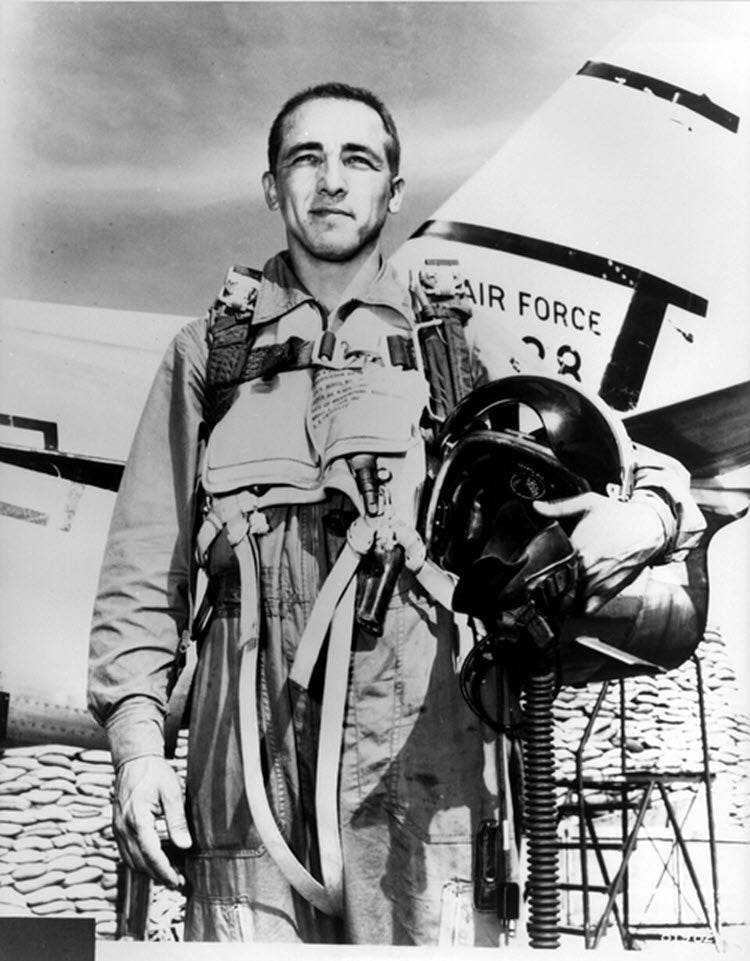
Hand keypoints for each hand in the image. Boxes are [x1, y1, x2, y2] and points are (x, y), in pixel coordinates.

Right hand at [112, 755, 192, 888]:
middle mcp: (124, 827)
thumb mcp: (172, 792)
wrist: (134, 760)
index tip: (177, 880)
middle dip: (158, 875)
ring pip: (131, 861)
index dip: (164, 871)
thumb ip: (177, 820)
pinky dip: (139, 862)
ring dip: (148, 871)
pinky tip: (154, 862)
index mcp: (137, 818)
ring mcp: (118, 829)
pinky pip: (126, 853)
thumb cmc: (155, 773)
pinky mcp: (117, 828)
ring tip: (168, 875)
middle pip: (139, 862)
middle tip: (178, 881)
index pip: (151, 854)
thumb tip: (185, 845)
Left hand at [534, 492, 665, 613]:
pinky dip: (577, 608)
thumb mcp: (588, 503)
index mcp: (577, 548)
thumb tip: (537, 506)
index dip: (539, 570)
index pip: (548, 568)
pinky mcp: (608, 592)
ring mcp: (597, 583)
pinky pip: (587, 610)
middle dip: (547, 586)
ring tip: (557, 591)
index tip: (536, 570)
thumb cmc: (620, 516)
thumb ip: (559, 507)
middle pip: (556, 588)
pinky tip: (574, 599)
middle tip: (543, 582)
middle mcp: (586, 569)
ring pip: (568, 602)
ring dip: (560, 598)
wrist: (649, 529)